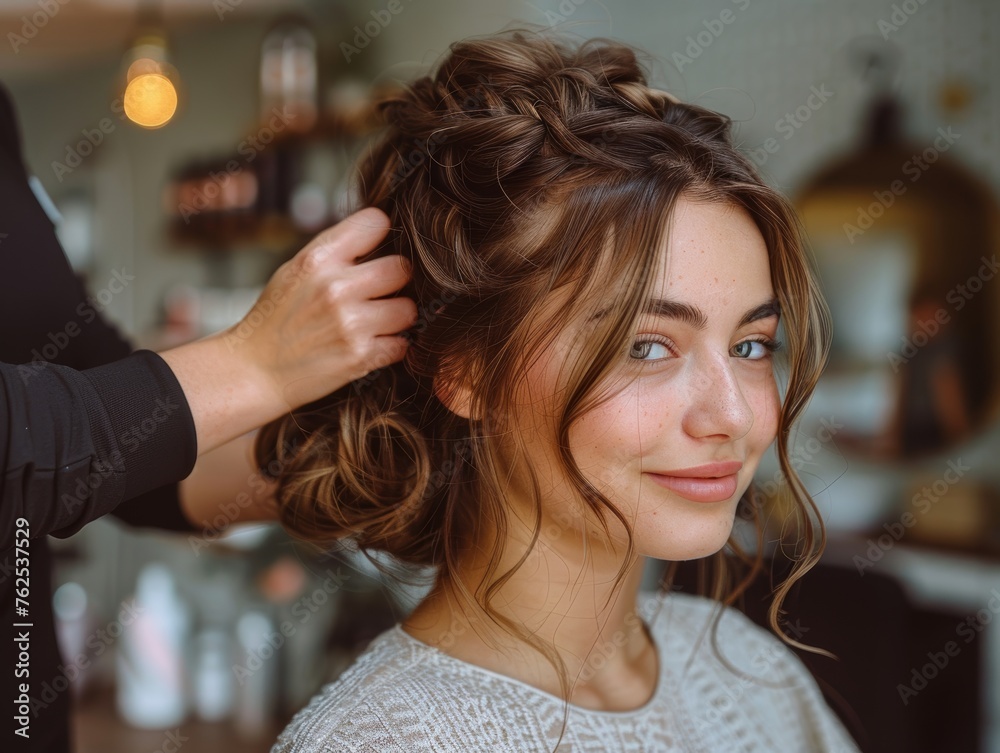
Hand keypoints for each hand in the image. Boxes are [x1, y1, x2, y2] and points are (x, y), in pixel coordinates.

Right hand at [161, 207, 415, 453]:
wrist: (254, 371)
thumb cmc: (276, 319)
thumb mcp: (294, 271)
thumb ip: (335, 253)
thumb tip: (381, 233)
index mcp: (317, 259)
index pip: (376, 223)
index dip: (381, 235)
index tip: (376, 249)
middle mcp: (335, 287)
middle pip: (402, 268)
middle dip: (395, 281)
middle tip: (381, 292)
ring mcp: (350, 323)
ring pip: (408, 309)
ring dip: (397, 317)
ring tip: (375, 322)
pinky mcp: (360, 356)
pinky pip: (401, 344)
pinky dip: (390, 347)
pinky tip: (370, 345)